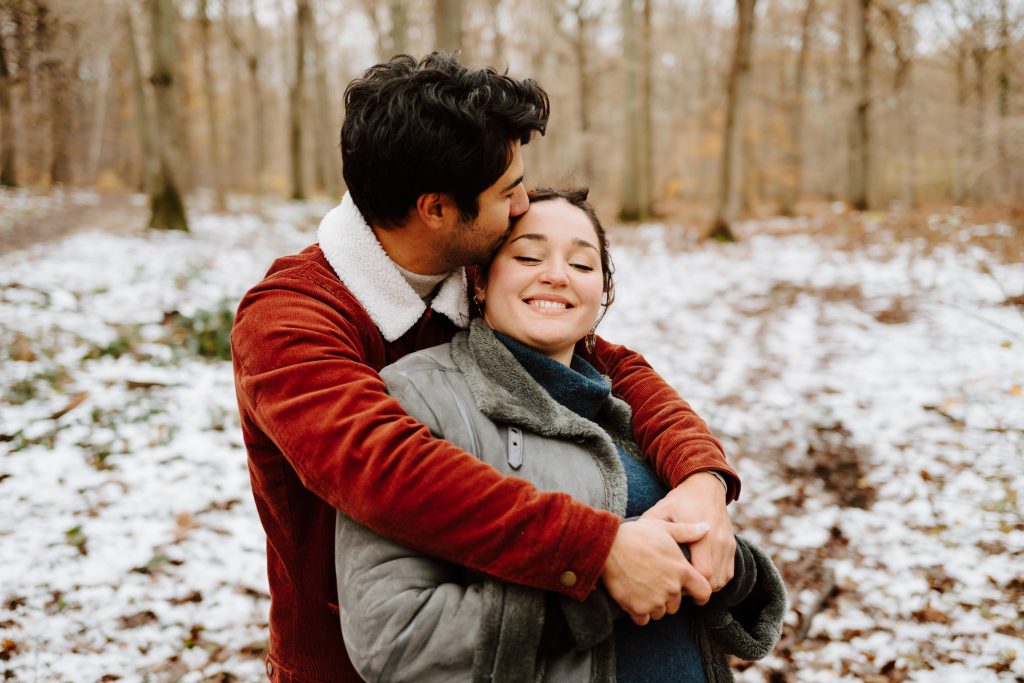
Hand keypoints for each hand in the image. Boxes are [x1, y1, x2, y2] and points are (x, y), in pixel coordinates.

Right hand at [600, 518, 711, 624]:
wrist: (608, 547)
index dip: (700, 595)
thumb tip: (706, 528)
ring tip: (641, 588)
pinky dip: (639, 612)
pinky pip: (644, 619)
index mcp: (681, 570)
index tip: (693, 595)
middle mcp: (671, 588)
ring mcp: (655, 600)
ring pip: (660, 612)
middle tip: (654, 583)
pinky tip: (633, 598)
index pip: (703, 592)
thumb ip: (687, 531)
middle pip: (676, 604)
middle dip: (668, 597)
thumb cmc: (636, 535)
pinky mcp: (637, 608)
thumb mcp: (664, 528)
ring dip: (654, 605)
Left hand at [642, 472, 735, 591]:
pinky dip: (717, 579)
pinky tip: (700, 576)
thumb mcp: (662, 509)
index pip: (703, 573)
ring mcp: (728, 544)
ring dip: (707, 586)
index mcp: (702, 534)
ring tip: (688, 582)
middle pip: (714, 581)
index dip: (689, 584)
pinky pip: (729, 573)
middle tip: (678, 586)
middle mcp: (718, 541)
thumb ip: (650, 525)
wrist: (706, 487)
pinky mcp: (732, 546)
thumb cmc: (680, 500)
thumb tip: (632, 542)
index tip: (674, 582)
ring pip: (722, 580)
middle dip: (697, 589)